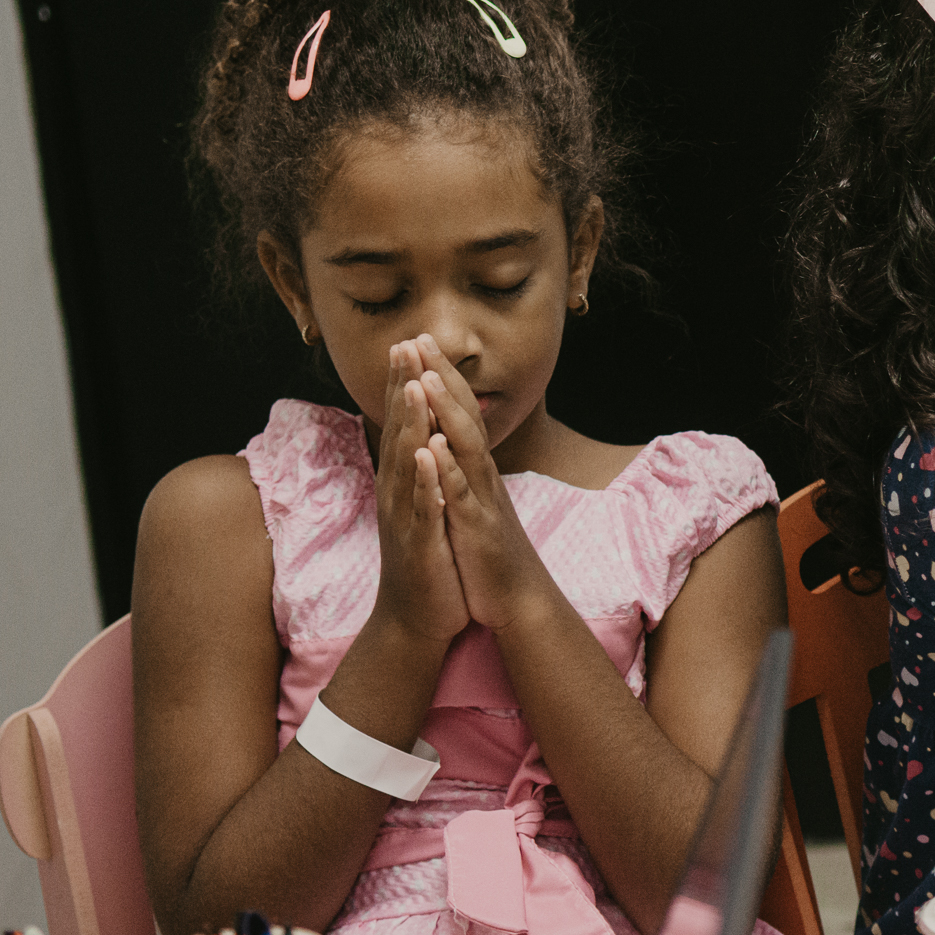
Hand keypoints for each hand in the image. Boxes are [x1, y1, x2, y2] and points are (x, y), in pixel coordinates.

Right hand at [372, 341, 470, 646]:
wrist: (417, 619)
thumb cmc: (426, 559)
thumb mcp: (422, 507)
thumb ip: (418, 471)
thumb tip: (420, 433)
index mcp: (402, 482)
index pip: (402, 425)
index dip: (404, 384)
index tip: (407, 341)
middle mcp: (397, 494)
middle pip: (398, 432)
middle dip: (402, 389)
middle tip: (403, 345)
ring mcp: (406, 518)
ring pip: (406, 465)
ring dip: (409, 425)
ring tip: (414, 386)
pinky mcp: (420, 544)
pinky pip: (423, 507)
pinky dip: (425, 480)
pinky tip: (426, 455)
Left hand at [407, 335, 557, 632]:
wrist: (516, 597)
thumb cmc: (487, 549)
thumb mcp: (471, 500)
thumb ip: (462, 467)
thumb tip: (446, 435)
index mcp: (474, 468)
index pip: (457, 412)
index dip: (440, 375)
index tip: (418, 340)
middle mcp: (481, 475)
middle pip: (464, 416)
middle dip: (441, 376)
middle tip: (421, 337)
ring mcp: (482, 499)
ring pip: (465, 447)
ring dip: (446, 412)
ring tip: (425, 378)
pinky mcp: (478, 529)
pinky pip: (461, 496)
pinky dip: (447, 471)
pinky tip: (433, 447)